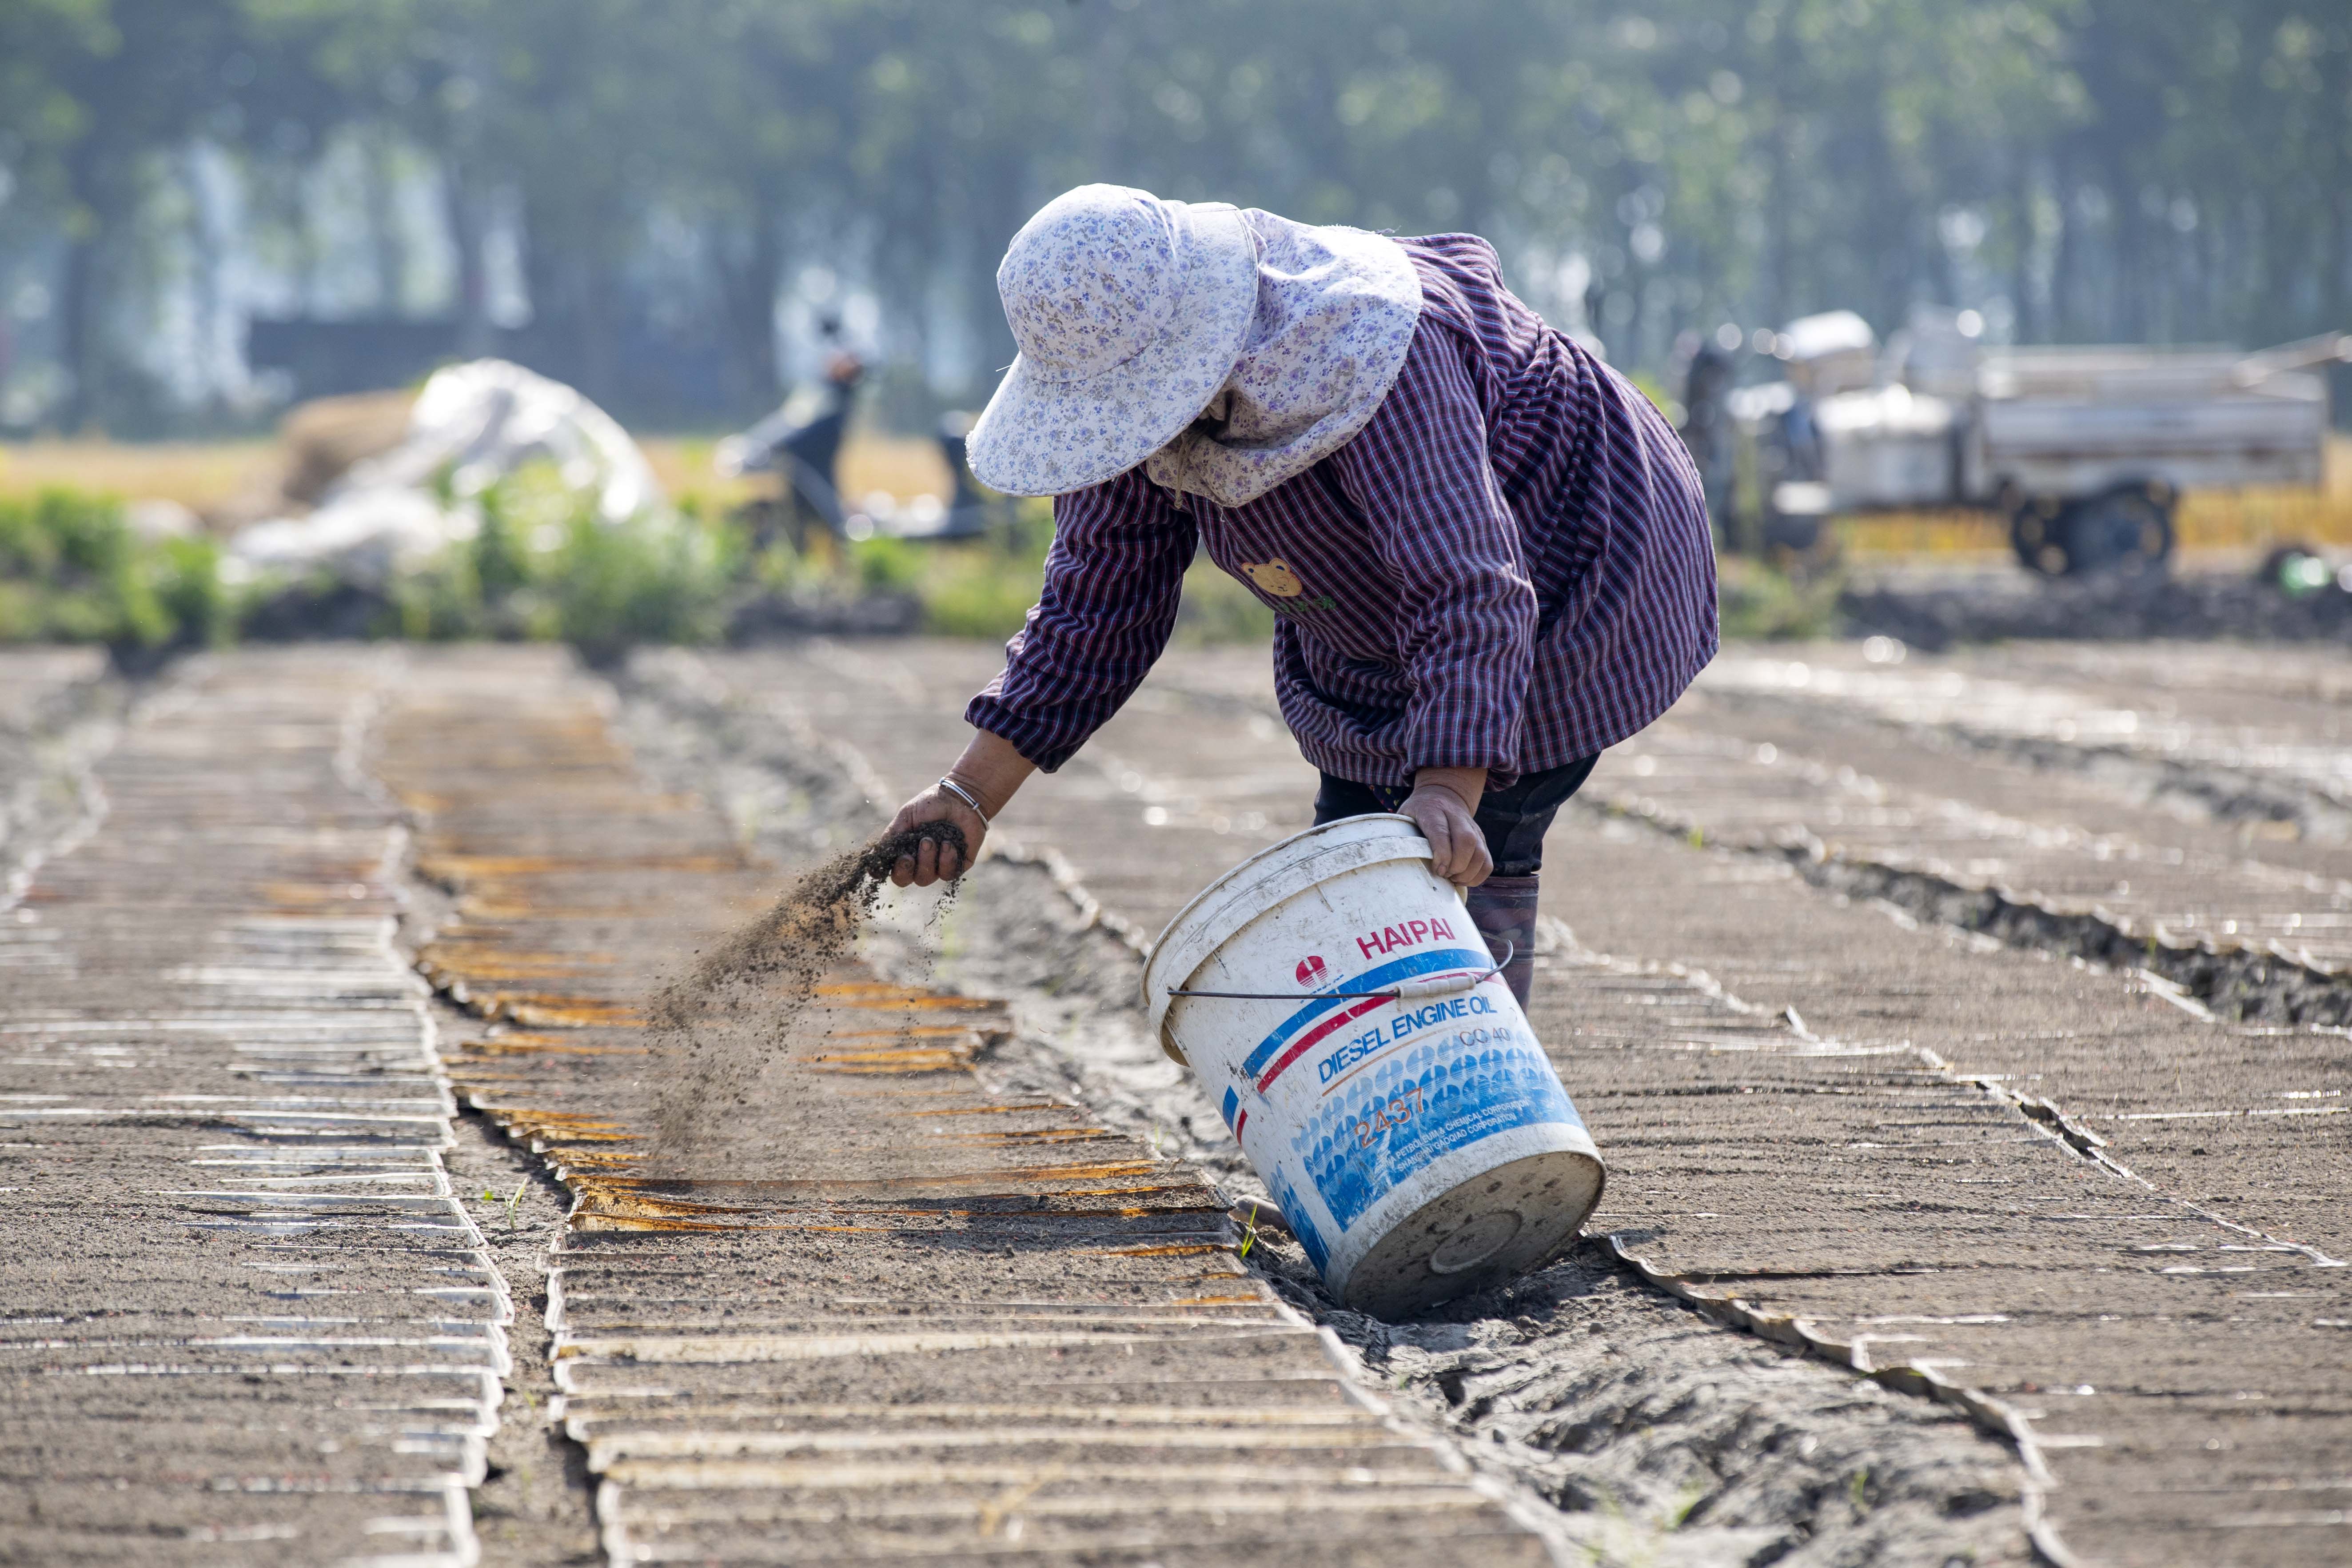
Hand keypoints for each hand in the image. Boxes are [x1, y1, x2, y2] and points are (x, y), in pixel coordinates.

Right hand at [884, 729, 1036, 887]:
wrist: (961, 797)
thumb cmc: (931, 804)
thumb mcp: (906, 817)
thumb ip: (891, 836)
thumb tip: (874, 856)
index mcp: (905, 851)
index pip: (892, 870)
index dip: (885, 872)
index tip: (882, 866)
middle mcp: (920, 862)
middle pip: (906, 880)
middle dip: (904, 870)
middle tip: (907, 857)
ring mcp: (938, 865)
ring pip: (925, 878)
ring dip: (925, 860)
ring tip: (930, 840)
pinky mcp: (958, 865)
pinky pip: (948, 874)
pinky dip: (946, 860)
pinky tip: (948, 844)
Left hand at [1402, 767, 1491, 886]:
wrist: (1442, 794)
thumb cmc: (1417, 812)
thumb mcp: (1404, 815)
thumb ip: (1401, 833)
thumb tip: (1397, 861)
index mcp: (1432, 810)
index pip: (1441, 831)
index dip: (1441, 853)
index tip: (1437, 870)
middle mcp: (1456, 817)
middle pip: (1467, 840)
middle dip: (1457, 865)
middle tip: (1444, 875)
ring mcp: (1472, 828)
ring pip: (1480, 852)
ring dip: (1467, 873)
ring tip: (1452, 878)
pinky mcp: (1481, 839)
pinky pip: (1487, 861)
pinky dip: (1478, 876)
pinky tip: (1463, 879)